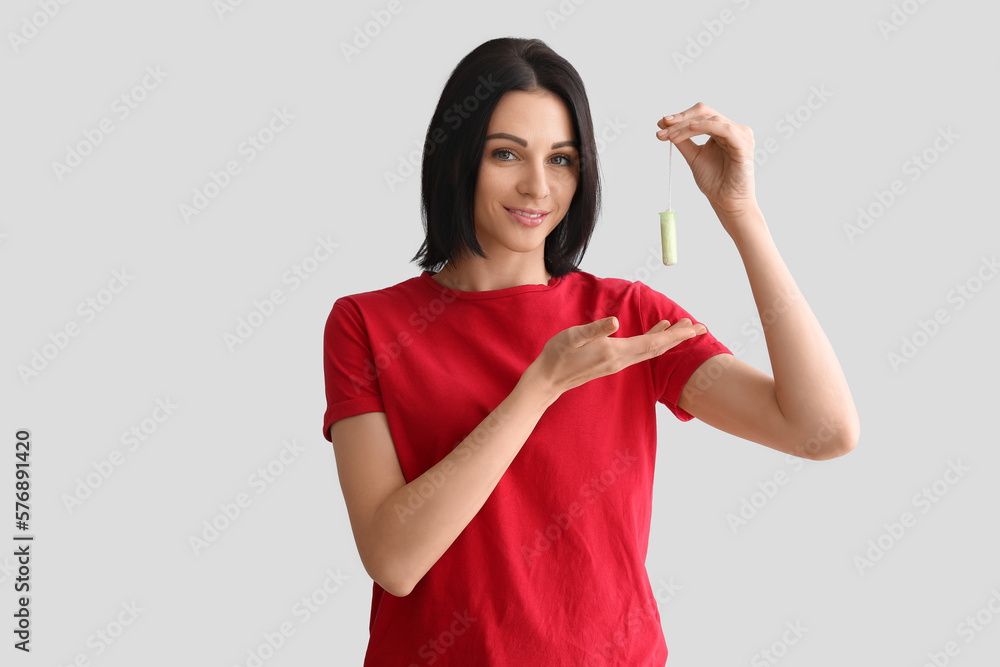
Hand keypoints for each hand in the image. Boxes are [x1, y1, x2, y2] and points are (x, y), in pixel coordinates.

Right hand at [525, 316, 706, 398]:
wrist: (548, 380)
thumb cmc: (557, 355)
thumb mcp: (573, 337)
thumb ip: (594, 330)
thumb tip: (615, 322)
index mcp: (614, 352)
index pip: (652, 343)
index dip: (674, 334)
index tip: (693, 327)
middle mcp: (620, 360)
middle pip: (657, 348)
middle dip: (679, 337)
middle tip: (700, 327)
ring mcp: (617, 362)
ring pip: (650, 350)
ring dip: (668, 339)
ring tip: (684, 327)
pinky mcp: (611, 362)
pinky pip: (639, 351)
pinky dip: (653, 341)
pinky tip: (657, 333)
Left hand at [655, 102, 758, 229]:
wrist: (726, 201)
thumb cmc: (714, 181)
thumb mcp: (693, 156)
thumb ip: (681, 140)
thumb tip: (663, 123)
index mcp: (721, 130)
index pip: (700, 115)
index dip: (680, 117)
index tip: (661, 124)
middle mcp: (732, 129)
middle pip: (705, 113)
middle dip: (681, 119)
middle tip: (664, 126)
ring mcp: (740, 135)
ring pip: (711, 120)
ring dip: (687, 126)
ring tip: (672, 137)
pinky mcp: (743, 144)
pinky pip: (725, 129)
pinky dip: (707, 127)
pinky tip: (692, 128)